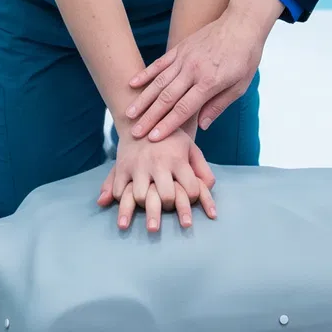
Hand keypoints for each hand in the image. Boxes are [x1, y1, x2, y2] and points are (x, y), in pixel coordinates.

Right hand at [97, 132, 218, 232]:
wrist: (142, 117)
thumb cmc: (171, 138)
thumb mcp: (190, 148)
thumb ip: (202, 169)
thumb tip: (210, 188)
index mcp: (178, 159)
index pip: (191, 190)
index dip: (193, 200)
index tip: (190, 199)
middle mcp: (158, 163)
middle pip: (166, 197)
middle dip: (170, 207)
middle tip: (170, 208)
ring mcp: (138, 165)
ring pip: (141, 197)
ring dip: (146, 208)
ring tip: (150, 214)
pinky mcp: (122, 166)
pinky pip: (121, 191)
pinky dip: (124, 202)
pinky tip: (130, 206)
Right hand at [126, 0, 276, 141]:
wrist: (242, 23)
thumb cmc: (245, 57)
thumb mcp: (240, 86)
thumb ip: (218, 105)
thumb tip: (201, 125)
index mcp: (209, 82)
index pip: (184, 108)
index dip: (168, 125)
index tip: (154, 138)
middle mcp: (193, 70)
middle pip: (167, 98)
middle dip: (150, 117)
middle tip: (136, 133)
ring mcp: (184, 58)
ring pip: (159, 82)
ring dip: (143, 99)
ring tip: (129, 114)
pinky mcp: (180, 48)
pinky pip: (159, 63)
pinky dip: (145, 74)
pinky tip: (132, 84)